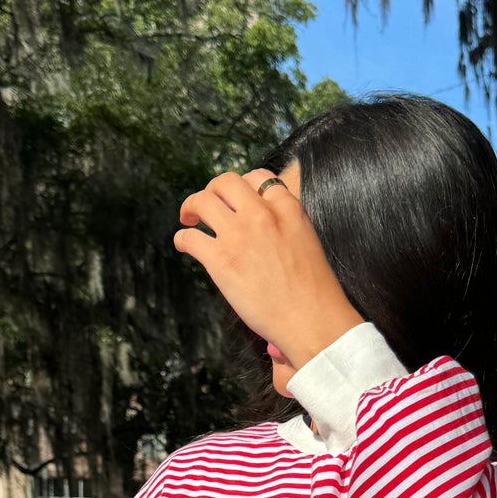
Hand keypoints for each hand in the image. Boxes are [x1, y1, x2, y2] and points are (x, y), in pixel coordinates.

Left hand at [173, 169, 362, 368]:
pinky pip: (190, 237)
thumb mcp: (307, 242)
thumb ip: (285, 226)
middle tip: (205, 205)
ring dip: (191, 206)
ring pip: (202, 201)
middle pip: (225, 181)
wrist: (312, 320)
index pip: (258, 177)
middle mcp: (262, 215)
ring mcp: (240, 235)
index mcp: (288, 208)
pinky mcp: (221, 260)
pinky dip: (182, 239)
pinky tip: (184, 245)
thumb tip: (263, 230)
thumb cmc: (314, 292)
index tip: (235, 198)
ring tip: (188, 218)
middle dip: (212, 189)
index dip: (242, 185)